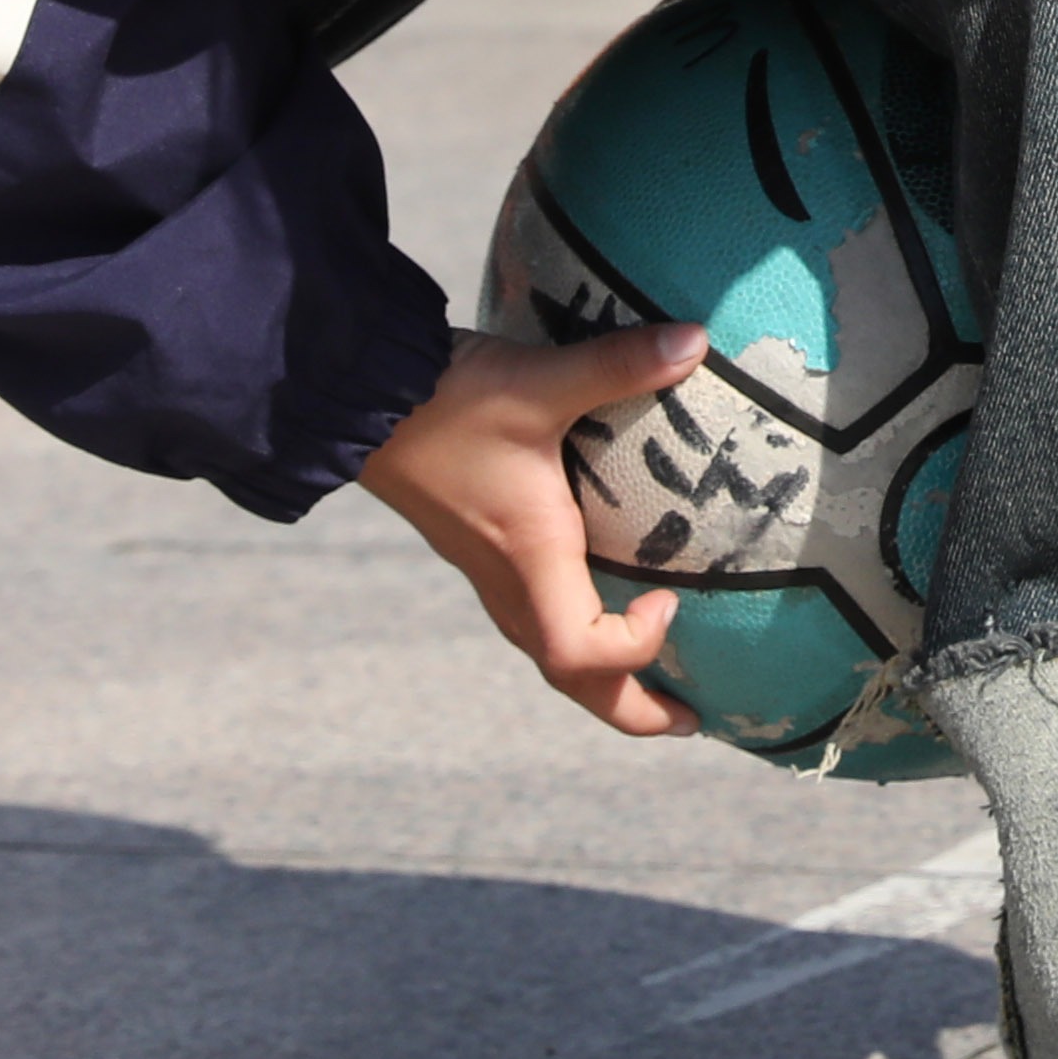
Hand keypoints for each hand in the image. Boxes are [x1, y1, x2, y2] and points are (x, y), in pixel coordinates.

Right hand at [358, 321, 708, 737]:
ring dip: (606, 681)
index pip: (579, 654)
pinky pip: (537, 624)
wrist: (359, 397)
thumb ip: (619, 363)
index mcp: (529, 556)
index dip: (632, 648)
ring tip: (663, 684)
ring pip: (550, 655)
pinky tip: (606, 609)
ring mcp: (492, 574)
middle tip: (694, 719)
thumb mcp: (539, 380)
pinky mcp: (482, 554)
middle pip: (571, 680)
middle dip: (633, 709)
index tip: (669, 600)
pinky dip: (579, 641)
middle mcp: (510, 581)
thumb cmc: (448, 399)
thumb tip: (698, 339)